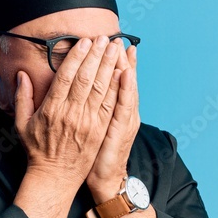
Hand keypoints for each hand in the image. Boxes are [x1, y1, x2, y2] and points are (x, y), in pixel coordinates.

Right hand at [14, 36, 123, 187]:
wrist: (55, 177)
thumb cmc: (37, 149)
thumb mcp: (21, 124)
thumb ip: (22, 98)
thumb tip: (22, 75)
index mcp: (52, 109)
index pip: (66, 77)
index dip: (76, 57)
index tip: (84, 42)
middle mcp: (71, 114)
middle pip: (86, 78)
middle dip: (97, 56)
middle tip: (105, 38)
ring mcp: (87, 123)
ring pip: (100, 89)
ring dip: (109, 66)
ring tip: (116, 48)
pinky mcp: (99, 131)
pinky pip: (109, 105)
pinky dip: (116, 87)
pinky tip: (122, 73)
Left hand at [87, 44, 139, 200]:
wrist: (105, 178)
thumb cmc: (96, 154)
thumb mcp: (101, 127)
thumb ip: (97, 105)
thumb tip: (92, 86)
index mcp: (113, 110)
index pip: (114, 80)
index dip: (116, 62)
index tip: (114, 43)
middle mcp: (122, 112)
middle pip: (120, 80)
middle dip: (118, 58)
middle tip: (117, 38)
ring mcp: (123, 121)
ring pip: (124, 88)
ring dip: (124, 66)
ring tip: (122, 47)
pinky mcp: (119, 131)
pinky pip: (122, 107)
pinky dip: (125, 89)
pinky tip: (125, 74)